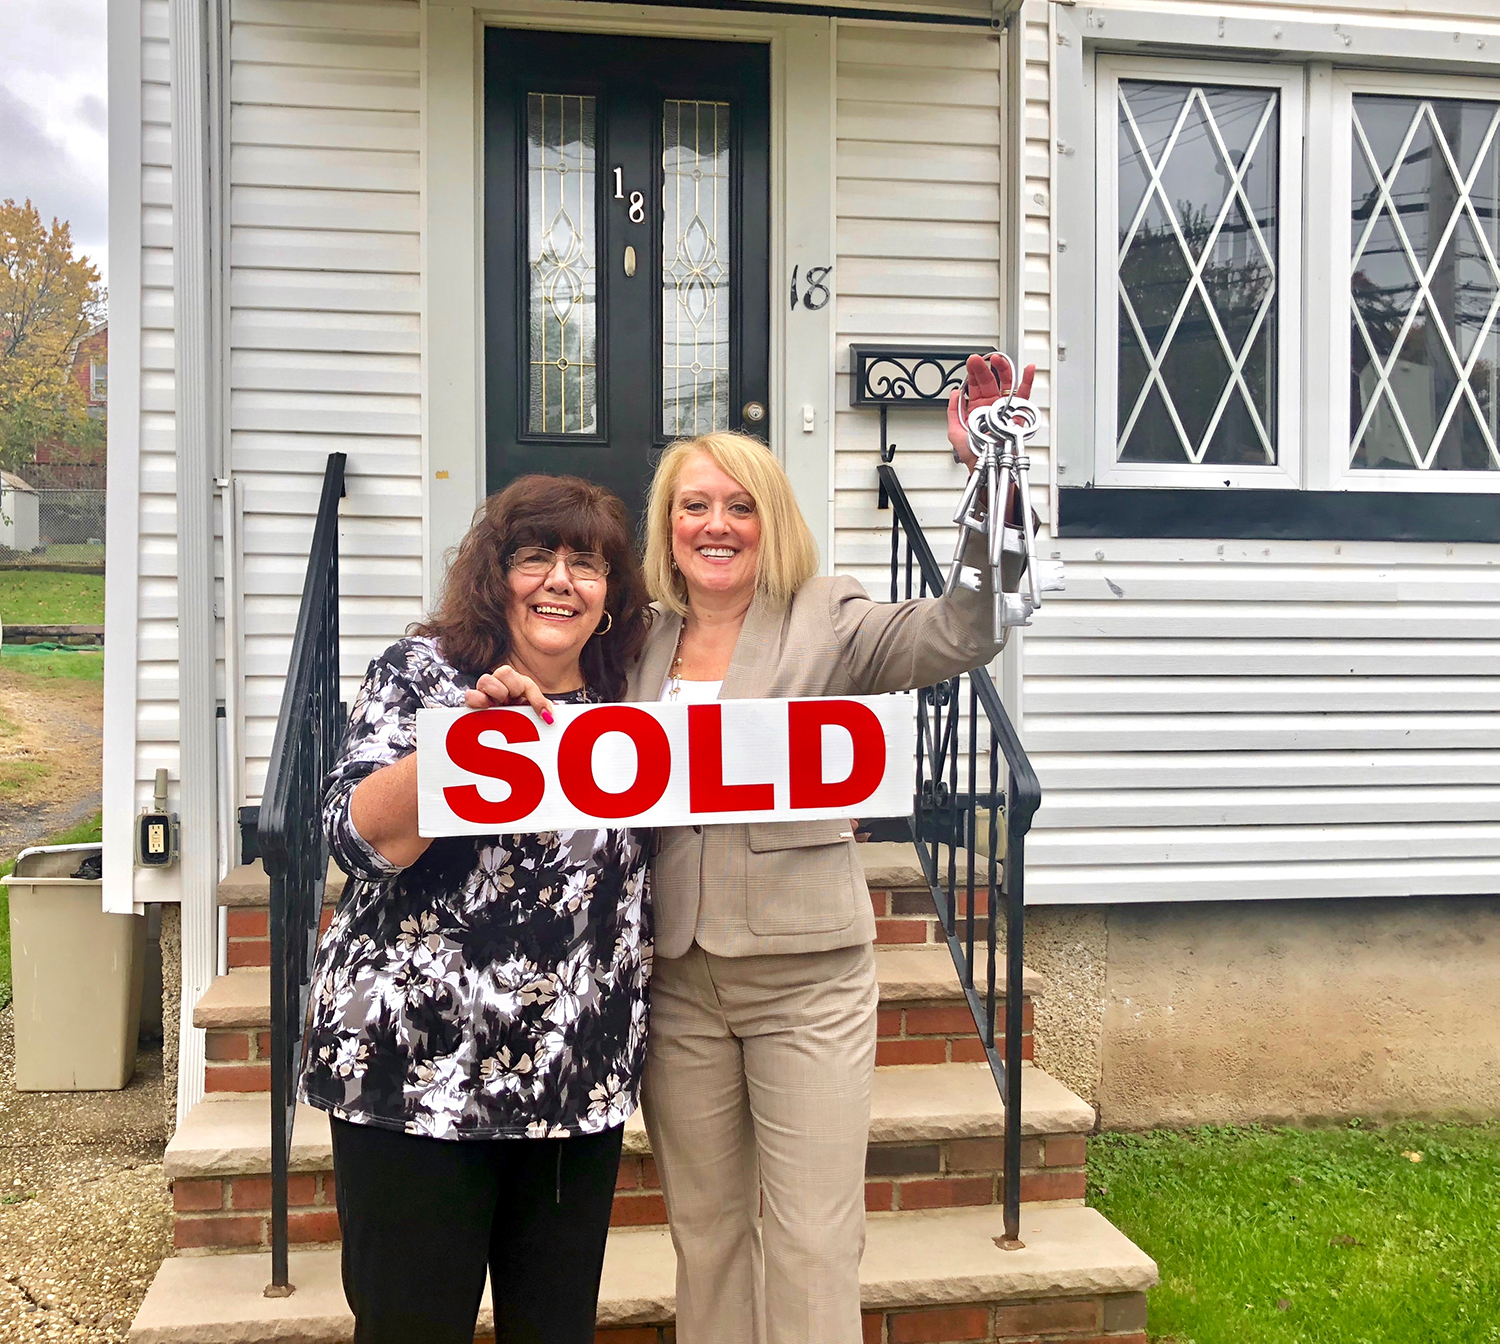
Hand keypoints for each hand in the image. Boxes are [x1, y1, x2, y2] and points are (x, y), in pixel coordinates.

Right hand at [462, 664, 555, 723]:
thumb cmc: (514, 717)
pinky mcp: (472, 704)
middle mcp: (498, 684)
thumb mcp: (529, 711)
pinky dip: (478, 700)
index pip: (526, 682)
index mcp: (514, 684)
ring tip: (500, 705)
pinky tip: (488, 708)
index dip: (535, 697)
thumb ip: (539, 707)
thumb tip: (549, 715)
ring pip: (485, 679)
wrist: (499, 736)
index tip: (544, 713)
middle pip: (504, 671)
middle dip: (513, 688)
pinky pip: (470, 695)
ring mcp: (484, 693)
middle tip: (515, 703)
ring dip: (496, 692)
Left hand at [946, 353, 1035, 469]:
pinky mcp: (1016, 412)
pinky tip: (1028, 370)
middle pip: (989, 380)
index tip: (971, 362)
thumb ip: (952, 411)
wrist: (985, 464)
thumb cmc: (972, 452)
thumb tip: (954, 393)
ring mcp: (1004, 407)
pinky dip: (1027, 382)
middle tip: (978, 360)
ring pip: (1006, 383)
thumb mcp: (954, 431)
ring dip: (1003, 369)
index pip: (975, 385)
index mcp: (976, 406)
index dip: (973, 373)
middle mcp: (991, 404)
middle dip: (984, 368)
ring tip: (998, 359)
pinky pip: (1024, 395)